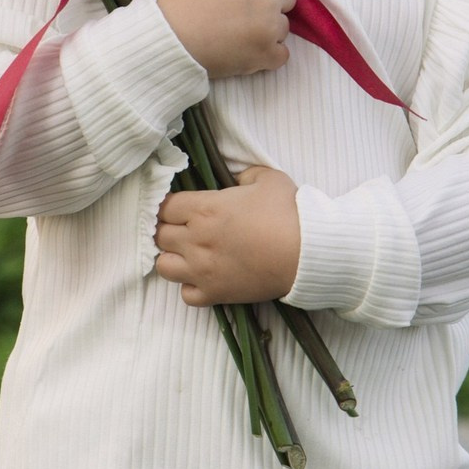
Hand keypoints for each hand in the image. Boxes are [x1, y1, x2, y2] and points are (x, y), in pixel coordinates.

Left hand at [154, 166, 300, 306]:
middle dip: (168, 229)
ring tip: (188, 253)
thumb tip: (236, 179)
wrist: (307, 253)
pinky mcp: (216, 293)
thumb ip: (244, 174)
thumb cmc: (289, 212)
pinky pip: (186, 295)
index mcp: (204, 208)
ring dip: (172, 257)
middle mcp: (196, 239)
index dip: (170, 205)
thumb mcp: (267, 179)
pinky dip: (190, 286)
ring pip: (164, 266)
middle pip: (160, 235)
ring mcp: (203, 269)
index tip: (178, 207)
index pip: (165, 206)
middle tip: (183, 228)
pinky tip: (203, 277)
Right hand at [157, 0, 294, 78]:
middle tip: (246, 10)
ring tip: (242, 35)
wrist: (167, 37)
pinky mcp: (265, 55)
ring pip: (283, 26)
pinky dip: (268, 55)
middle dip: (270, 0)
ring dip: (267, 29)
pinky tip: (250, 52)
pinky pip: (282, 55)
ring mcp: (269, 27)